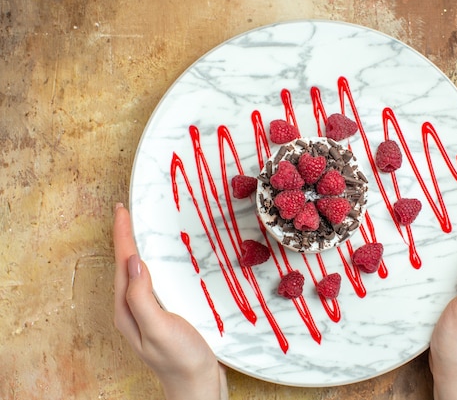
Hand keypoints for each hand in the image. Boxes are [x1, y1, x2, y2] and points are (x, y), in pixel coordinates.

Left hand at [113, 204, 227, 399]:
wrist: (199, 385)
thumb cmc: (181, 359)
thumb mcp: (159, 328)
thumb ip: (142, 298)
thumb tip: (133, 262)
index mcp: (127, 309)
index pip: (122, 263)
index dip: (122, 234)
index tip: (122, 209)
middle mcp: (133, 308)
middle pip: (126, 265)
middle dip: (125, 237)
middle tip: (128, 213)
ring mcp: (148, 312)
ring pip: (139, 272)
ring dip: (139, 248)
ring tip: (141, 228)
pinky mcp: (163, 313)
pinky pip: (153, 280)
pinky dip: (155, 263)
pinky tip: (162, 260)